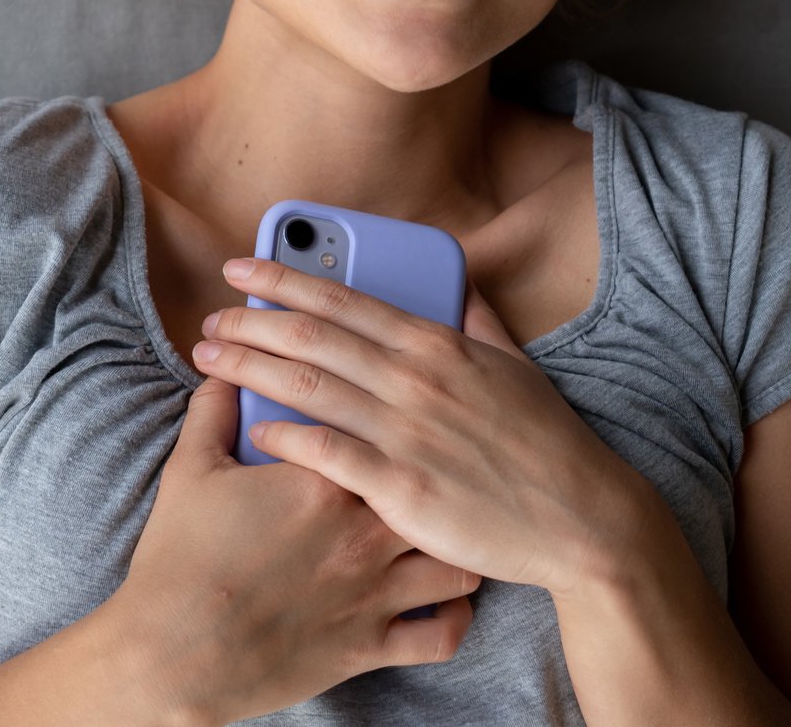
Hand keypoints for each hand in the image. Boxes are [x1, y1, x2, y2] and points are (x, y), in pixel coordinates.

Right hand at [109, 372, 481, 726]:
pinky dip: (456, 615)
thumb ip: (213, 411)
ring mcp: (375, 593)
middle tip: (436, 461)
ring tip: (448, 527)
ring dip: (455, 543)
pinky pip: (443, 633)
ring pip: (455, 562)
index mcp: (324, 479)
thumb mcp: (190, 469)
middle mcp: (365, 533)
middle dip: (438, 473)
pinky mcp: (372, 647)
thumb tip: (223, 373)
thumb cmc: (180, 558)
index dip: (385, 412)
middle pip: (431, 487)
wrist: (174, 650)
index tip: (384, 406)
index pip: (375, 427)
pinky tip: (448, 594)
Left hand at [191, 255, 646, 597]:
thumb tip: (457, 275)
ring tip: (208, 361)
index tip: (240, 268)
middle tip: (208, 321)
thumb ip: (477, 316)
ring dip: (250, 369)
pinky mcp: (402, 489)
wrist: (583, 521)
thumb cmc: (547, 443)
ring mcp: (407, 433)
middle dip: (250, 322)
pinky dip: (284, 437)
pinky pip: (327, 455)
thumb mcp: (514, 365)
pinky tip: (252, 431)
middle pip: (311, 337)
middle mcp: (415, 380)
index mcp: (435, 345)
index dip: (283, 279)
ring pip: (308, 387)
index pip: (342, 300)